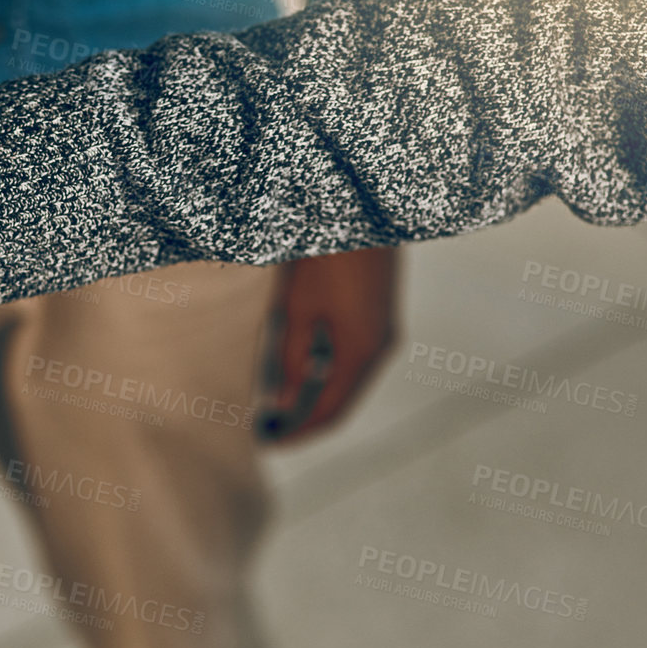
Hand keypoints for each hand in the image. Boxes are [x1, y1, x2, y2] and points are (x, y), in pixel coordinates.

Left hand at [260, 248, 398, 443]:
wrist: (359, 204)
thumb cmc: (323, 252)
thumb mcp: (297, 308)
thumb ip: (291, 360)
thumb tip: (283, 405)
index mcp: (362, 351)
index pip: (330, 413)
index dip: (297, 433)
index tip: (263, 443)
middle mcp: (380, 345)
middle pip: (340, 399)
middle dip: (303, 418)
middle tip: (264, 428)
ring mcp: (383, 327)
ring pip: (346, 378)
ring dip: (313, 395)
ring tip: (274, 402)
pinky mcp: (379, 310)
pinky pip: (352, 357)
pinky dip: (324, 371)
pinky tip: (296, 367)